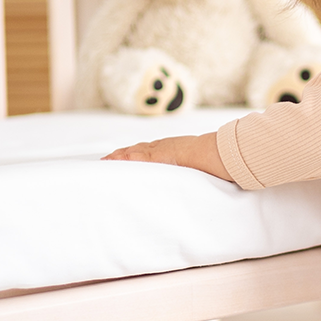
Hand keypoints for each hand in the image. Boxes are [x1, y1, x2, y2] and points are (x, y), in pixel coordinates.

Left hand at [103, 133, 232, 181]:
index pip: (148, 150)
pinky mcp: (155, 156)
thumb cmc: (211, 159)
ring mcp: (158, 151)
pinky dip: (122, 158)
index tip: (125, 156)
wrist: (214, 152)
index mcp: (171, 148)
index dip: (135, 153)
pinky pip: (134, 156)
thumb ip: (193, 166)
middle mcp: (162, 147)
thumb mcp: (199, 162)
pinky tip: (111, 161)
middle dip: (122, 154)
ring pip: (133, 152)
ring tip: (105, 161)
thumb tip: (198, 173)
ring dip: (119, 156)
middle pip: (137, 149)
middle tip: (108, 159)